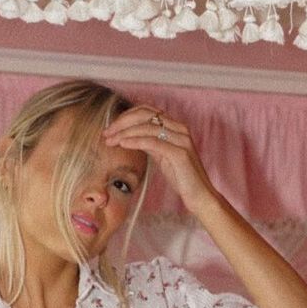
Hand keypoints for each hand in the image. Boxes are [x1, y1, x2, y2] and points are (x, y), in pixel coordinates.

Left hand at [102, 105, 221, 213]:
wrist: (200, 196)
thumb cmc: (182, 178)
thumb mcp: (163, 156)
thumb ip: (150, 143)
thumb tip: (130, 136)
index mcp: (176, 127)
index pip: (147, 111)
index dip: (126, 116)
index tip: (111, 128)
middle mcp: (180, 129)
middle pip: (145, 115)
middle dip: (122, 122)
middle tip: (106, 133)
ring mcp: (181, 140)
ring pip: (147, 127)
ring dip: (124, 133)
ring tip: (110, 141)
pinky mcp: (180, 153)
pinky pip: (153, 142)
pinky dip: (135, 141)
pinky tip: (123, 144)